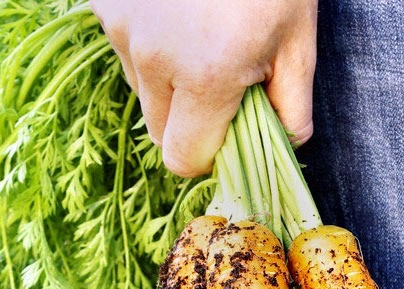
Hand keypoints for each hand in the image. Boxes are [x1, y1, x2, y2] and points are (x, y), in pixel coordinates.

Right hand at [90, 0, 317, 177]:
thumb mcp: (298, 34)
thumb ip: (293, 102)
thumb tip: (287, 146)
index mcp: (206, 75)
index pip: (183, 159)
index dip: (209, 153)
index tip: (228, 129)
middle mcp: (154, 59)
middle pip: (159, 131)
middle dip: (188, 119)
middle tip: (220, 79)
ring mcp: (122, 29)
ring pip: (141, 90)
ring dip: (167, 79)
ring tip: (199, 33)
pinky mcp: (105, 6)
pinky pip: (125, 48)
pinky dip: (149, 41)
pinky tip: (176, 10)